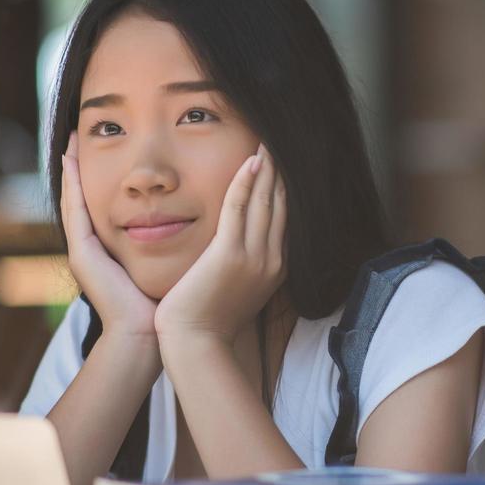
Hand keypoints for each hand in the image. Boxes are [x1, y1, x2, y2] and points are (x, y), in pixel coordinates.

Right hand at [60, 131, 157, 337]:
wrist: (146, 333)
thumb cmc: (163, 303)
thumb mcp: (169, 261)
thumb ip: (174, 240)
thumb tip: (196, 218)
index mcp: (115, 245)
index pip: (112, 201)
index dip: (109, 174)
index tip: (114, 143)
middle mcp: (95, 244)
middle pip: (87, 195)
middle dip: (84, 164)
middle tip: (81, 130)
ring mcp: (84, 248)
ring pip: (75, 197)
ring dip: (73, 167)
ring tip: (71, 136)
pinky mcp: (81, 252)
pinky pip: (74, 210)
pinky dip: (72, 184)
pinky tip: (69, 158)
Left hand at [154, 145, 286, 343]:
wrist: (197, 344)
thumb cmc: (210, 320)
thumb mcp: (239, 288)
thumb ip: (245, 262)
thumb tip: (243, 244)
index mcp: (276, 266)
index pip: (286, 217)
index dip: (287, 187)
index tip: (285, 162)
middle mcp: (272, 259)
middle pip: (282, 204)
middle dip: (281, 171)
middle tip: (281, 140)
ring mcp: (254, 257)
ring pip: (265, 202)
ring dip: (267, 168)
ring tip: (268, 141)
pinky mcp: (230, 255)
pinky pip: (239, 209)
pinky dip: (246, 183)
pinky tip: (250, 161)